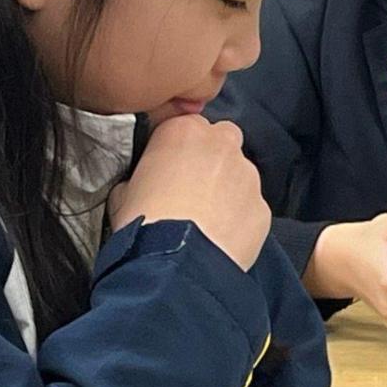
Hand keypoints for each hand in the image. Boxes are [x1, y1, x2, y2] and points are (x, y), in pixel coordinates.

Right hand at [108, 116, 270, 268]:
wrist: (175, 261)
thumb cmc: (144, 222)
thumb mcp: (124, 190)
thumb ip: (142, 174)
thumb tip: (144, 184)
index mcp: (185, 131)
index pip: (187, 126)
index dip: (178, 148)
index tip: (171, 166)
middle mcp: (222, 145)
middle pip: (223, 140)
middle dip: (212, 157)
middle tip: (193, 186)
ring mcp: (248, 176)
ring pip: (241, 174)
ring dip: (228, 189)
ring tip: (206, 218)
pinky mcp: (262, 208)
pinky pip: (251, 208)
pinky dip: (240, 217)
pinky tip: (221, 236)